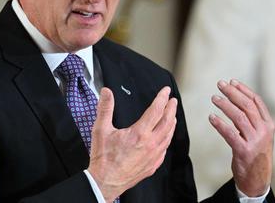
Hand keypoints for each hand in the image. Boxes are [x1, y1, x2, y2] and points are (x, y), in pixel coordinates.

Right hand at [88, 86, 177, 201]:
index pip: (156, 110)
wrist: (105, 182)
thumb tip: (106, 92)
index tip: (166, 91)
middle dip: (171, 109)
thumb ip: (105, 108)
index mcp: (139, 133)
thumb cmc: (103, 159)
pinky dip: (167, 139)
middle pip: (167, 122)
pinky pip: (165, 149)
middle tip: (173, 101)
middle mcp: (150, 144)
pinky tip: (165, 138)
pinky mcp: (152, 165)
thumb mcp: (101, 130)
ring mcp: (153, 156)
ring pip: (168, 136)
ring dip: (171, 123)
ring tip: (172, 116)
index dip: (162, 98)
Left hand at [209, 79, 274, 196]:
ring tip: (214, 98)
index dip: (243, 89)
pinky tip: (211, 117)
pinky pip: (230, 133)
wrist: (258, 180)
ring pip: (239, 116)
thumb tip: (237, 99)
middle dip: (232, 93)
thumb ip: (253, 120)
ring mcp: (254, 141)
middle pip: (247, 106)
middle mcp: (263, 131)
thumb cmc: (256, 155)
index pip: (256, 101)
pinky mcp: (244, 151)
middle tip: (220, 85)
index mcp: (269, 125)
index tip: (232, 81)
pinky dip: (219, 124)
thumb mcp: (261, 135)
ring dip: (225, 105)